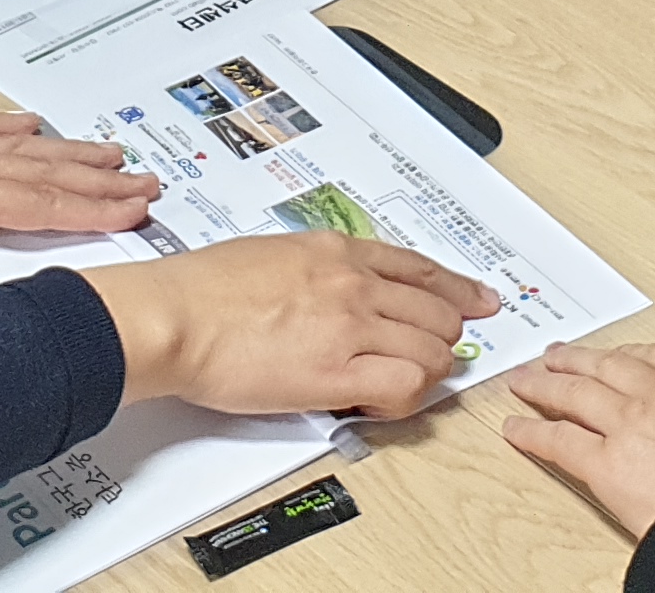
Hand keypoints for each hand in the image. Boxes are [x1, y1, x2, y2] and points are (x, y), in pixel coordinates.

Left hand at [0, 83, 159, 303]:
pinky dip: (5, 127)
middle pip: (42, 172)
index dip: (92, 211)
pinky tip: (26, 122)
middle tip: (146, 179)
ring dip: (66, 153)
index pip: (38, 206)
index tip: (137, 210)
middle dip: (97, 180)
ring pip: (18, 149)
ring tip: (108, 152)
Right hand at [84, 232, 497, 417]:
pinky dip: (401, 400)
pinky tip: (373, 403)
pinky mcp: (335, 373)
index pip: (420, 270)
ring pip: (432, 352)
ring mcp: (349, 327)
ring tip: (386, 387)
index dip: (459, 290)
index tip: (480, 302)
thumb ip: (315, 272)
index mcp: (336, 252)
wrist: (174, 315)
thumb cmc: (202, 290)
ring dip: (420, 375)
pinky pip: (405, 386)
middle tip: (423, 361)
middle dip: (440, 341)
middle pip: (439, 313)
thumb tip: (333, 295)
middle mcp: (353, 284)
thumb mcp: (272, 255)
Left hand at [502, 341, 654, 538]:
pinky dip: (532, 434)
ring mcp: (629, 426)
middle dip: (578, 359)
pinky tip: (516, 430)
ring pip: (575, 394)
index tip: (617, 354)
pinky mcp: (606, 464)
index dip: (629, 354)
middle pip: (607, 367)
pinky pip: (559, 442)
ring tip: (525, 381)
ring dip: (545, 384)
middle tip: (557, 356)